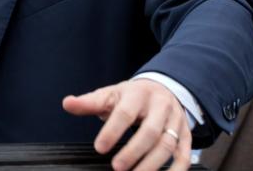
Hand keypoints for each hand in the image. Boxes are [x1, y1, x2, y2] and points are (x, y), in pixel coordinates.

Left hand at [63, 80, 189, 170]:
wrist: (161, 89)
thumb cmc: (130, 97)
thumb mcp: (109, 95)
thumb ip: (89, 103)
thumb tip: (67, 103)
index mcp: (138, 93)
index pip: (125, 112)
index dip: (113, 130)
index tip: (100, 148)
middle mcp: (161, 106)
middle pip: (150, 131)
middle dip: (133, 151)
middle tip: (116, 168)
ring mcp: (175, 120)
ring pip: (167, 144)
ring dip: (151, 164)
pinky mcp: (185, 134)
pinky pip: (184, 153)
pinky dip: (176, 169)